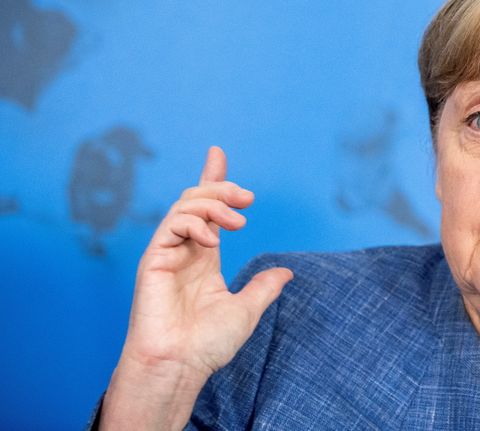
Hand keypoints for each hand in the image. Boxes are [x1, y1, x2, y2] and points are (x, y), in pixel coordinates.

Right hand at [100, 146, 291, 429]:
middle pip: (196, 199)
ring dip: (214, 203)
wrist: (181, 365)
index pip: (208, 210)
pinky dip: (195, 223)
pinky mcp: (154, 259)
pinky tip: (214, 240)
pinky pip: (172, 224)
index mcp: (204, 257)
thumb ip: (263, 288)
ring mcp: (168, 252)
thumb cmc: (207, 344)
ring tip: (238, 220)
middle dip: (220, 187)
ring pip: (185, 206)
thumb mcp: (247, 310)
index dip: (213, 179)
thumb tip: (286, 273)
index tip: (217, 153)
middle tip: (247, 196)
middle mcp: (185, 250)